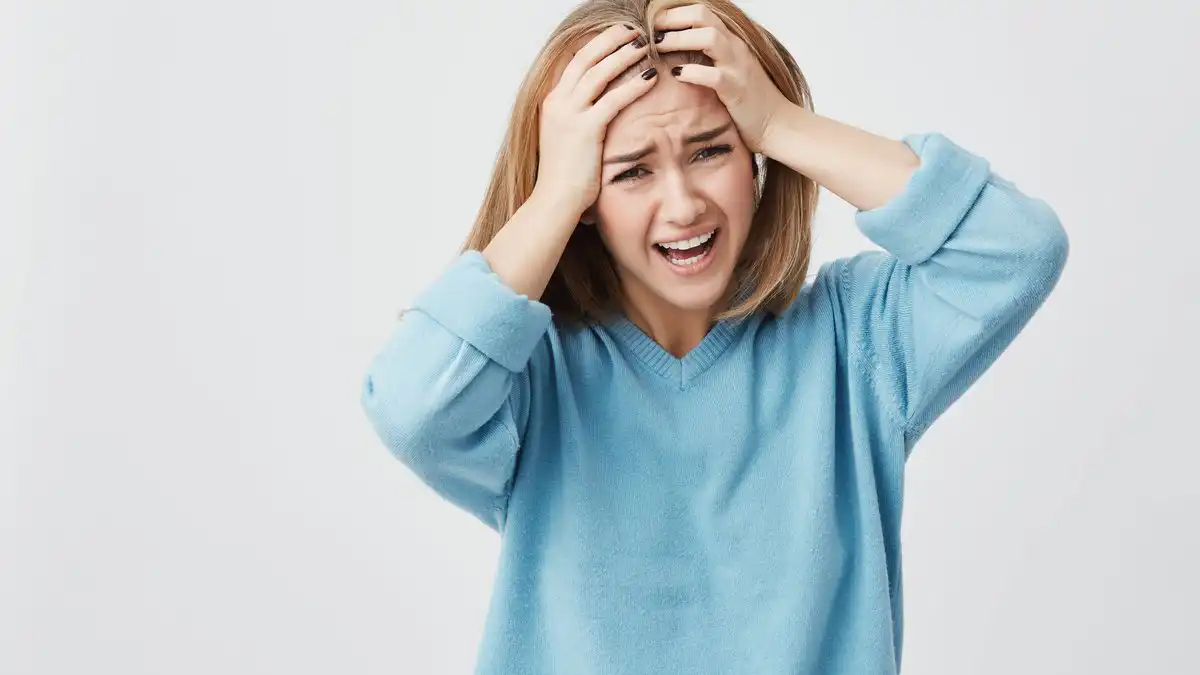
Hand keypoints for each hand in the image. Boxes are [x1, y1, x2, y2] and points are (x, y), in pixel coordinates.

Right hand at [534, 24, 658, 218]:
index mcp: (553, 103)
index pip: (576, 62)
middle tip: (634, 30)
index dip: (598, 45)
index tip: (618, 35)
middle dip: (611, 40)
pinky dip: (633, 85)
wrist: (554, 201)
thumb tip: (599, 112)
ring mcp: (569, 115)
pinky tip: (651, 77)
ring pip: (599, 72)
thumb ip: (580, 120)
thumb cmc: (565, 178)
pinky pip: (613, 99)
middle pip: (586, 58)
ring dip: (623, 55)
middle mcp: (558, 103)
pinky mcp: (584, 130)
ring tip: (644, 45)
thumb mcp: (568, 140)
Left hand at [653, 4, 790, 152]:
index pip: (702, 12)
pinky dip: (692, 72)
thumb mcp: (728, 71)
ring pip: (709, 38)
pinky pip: (713, 75)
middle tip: (652, 31)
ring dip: (679, 38)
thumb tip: (677, 53)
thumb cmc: (748, 102)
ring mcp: (738, 67)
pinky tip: (676, 74)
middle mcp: (735, 48)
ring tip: (659, 46)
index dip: (676, 13)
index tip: (655, 23)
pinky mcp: (737, 90)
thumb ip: (708, 58)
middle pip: (703, 15)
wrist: (777, 125)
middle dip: (673, 18)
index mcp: (731, 41)